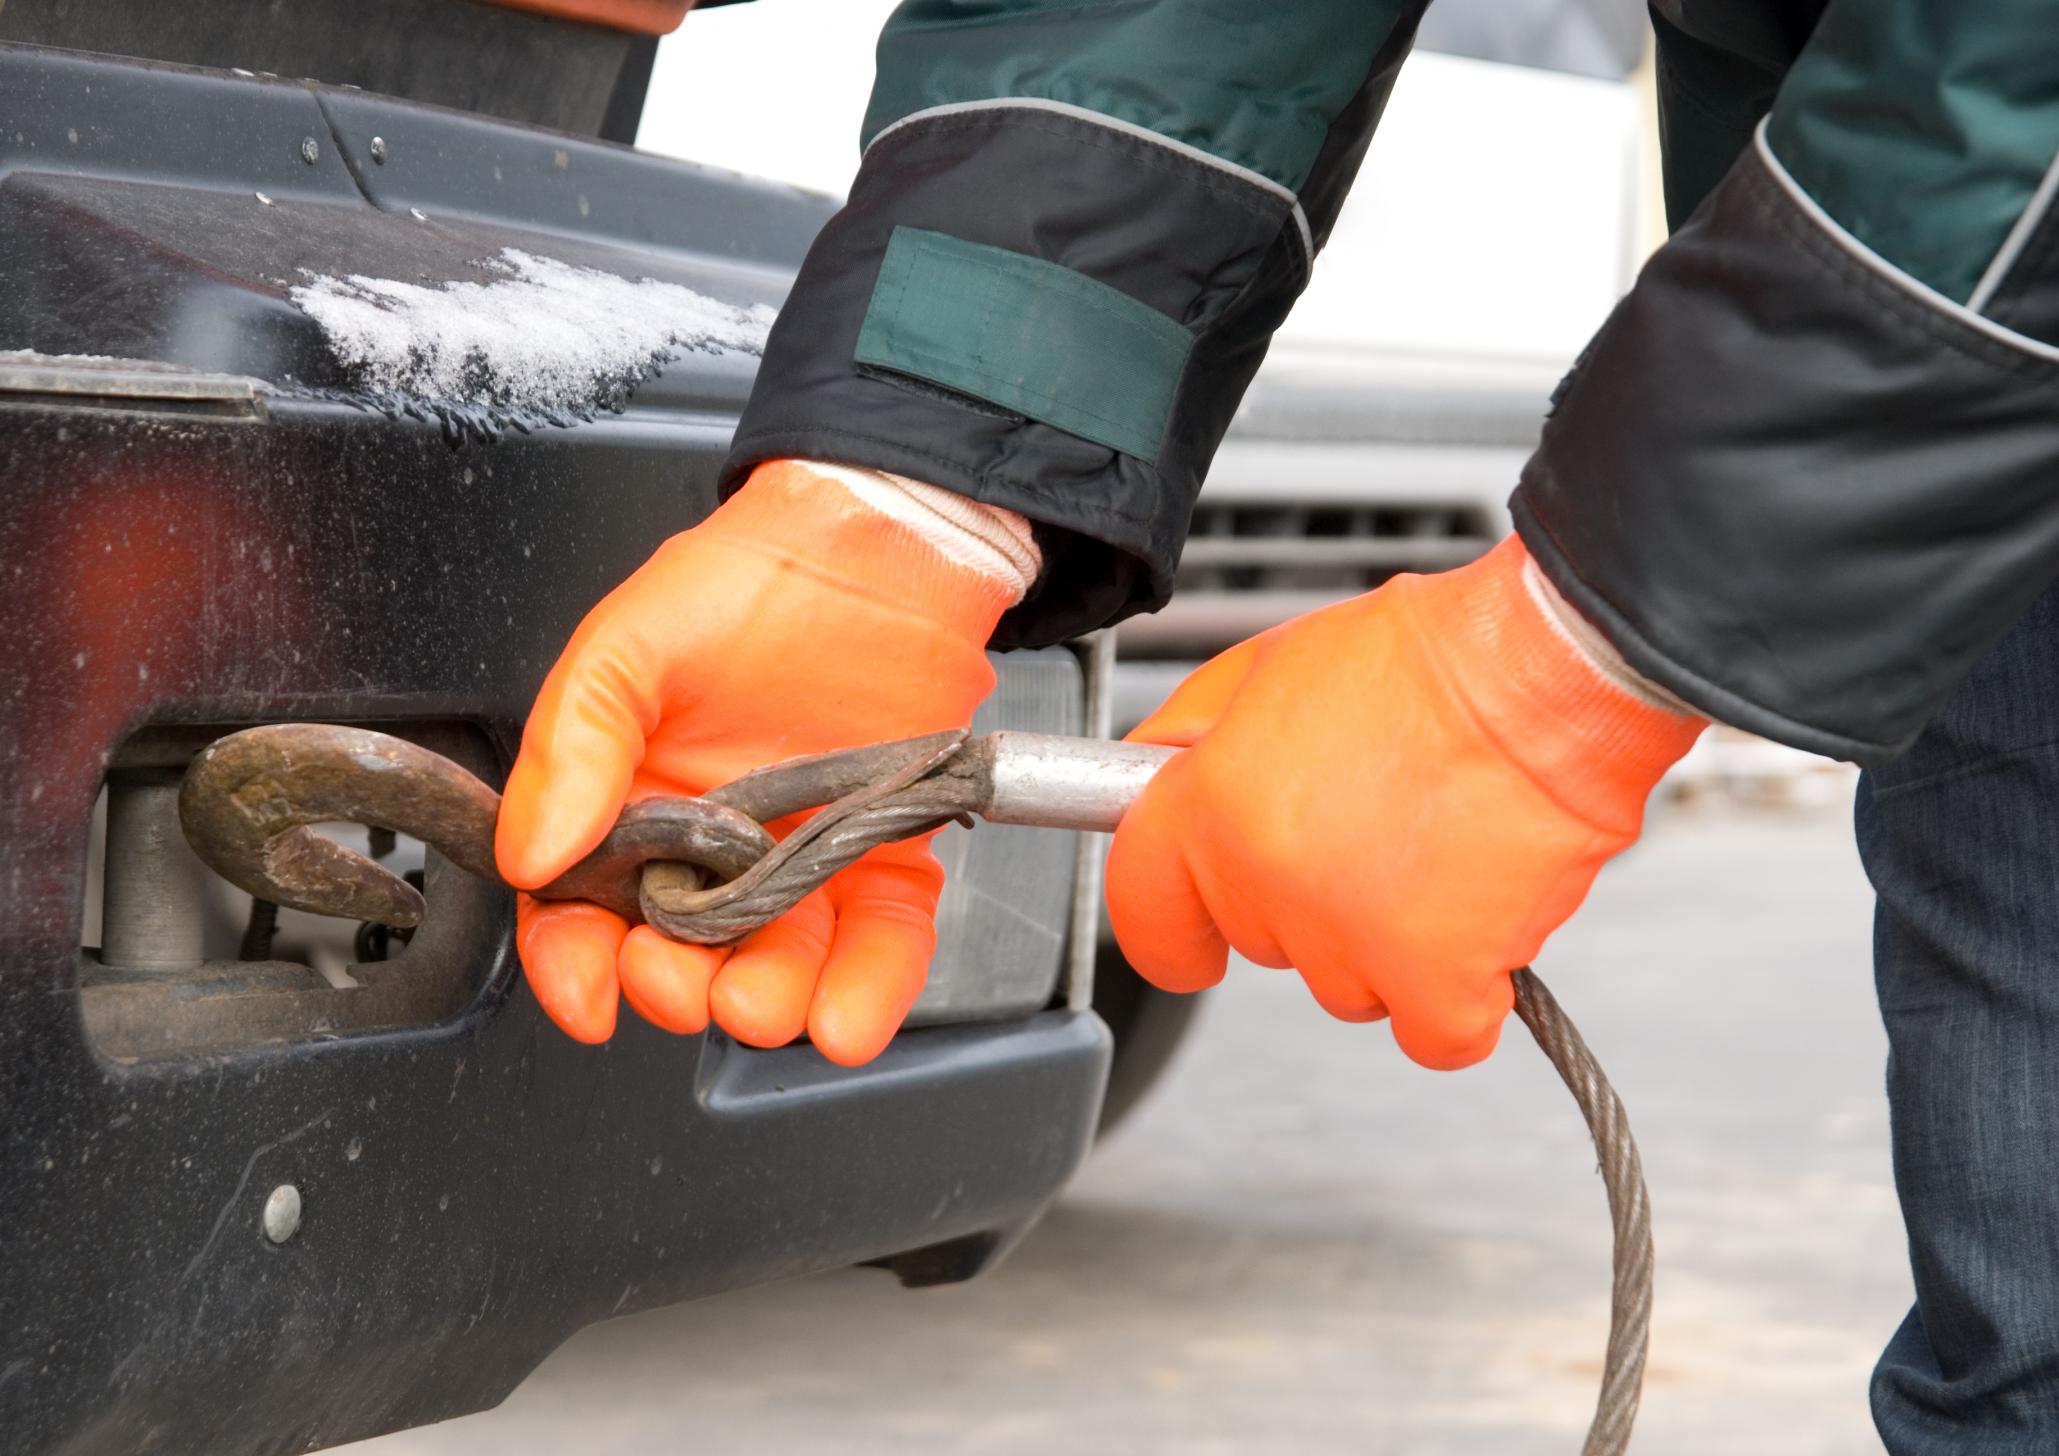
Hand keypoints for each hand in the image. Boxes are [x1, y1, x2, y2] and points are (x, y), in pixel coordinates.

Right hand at [496, 459, 1021, 1062]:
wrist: (877, 545)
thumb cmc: (747, 583)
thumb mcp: (629, 644)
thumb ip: (574, 745)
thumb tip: (530, 851)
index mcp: (631, 807)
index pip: (581, 914)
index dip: (575, 966)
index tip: (591, 996)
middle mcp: (711, 852)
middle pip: (678, 958)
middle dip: (674, 986)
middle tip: (680, 977)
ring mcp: (801, 864)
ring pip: (777, 968)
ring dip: (766, 1004)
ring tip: (764, 999)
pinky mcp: (885, 863)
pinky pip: (881, 947)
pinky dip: (868, 992)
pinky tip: (846, 1015)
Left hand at [1105, 538, 1703, 1068]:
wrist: (1544, 672)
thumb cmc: (1423, 659)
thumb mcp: (1262, 665)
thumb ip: (1190, 737)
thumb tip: (1139, 785)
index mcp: (1216, 807)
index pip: (1144, 908)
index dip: (1172, 921)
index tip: (1191, 938)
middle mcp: (1274, 884)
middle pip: (1259, 942)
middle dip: (1300, 898)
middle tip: (1363, 827)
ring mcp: (1357, 942)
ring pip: (1344, 987)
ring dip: (1381, 944)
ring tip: (1431, 852)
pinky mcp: (1444, 983)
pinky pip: (1433, 1034)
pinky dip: (1456, 998)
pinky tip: (1472, 930)